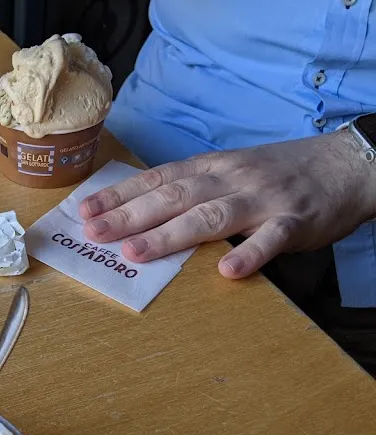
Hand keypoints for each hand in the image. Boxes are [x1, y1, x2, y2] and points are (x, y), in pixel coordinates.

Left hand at [79, 132, 375, 278]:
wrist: (348, 164)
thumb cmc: (279, 173)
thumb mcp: (230, 171)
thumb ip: (192, 188)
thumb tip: (141, 210)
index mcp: (211, 167)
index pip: (157, 179)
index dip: (120, 195)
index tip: (85, 211)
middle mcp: (231, 178)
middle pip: (173, 196)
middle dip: (130, 216)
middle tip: (93, 235)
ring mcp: (263, 198)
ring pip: (211, 216)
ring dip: (170, 234)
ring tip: (135, 253)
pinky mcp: (297, 220)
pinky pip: (272, 238)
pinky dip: (250, 253)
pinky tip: (228, 270)